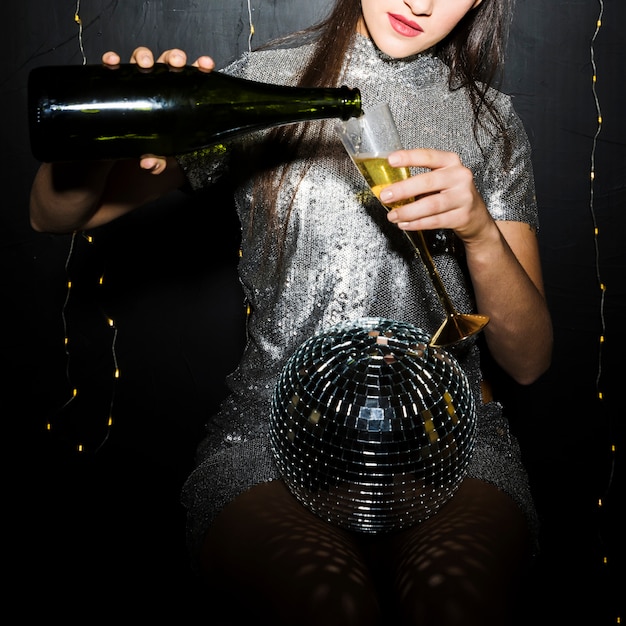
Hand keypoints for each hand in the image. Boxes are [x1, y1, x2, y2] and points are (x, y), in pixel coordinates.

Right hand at [101, 47, 215, 173]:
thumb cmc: (155, 142)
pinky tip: (112, 63)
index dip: (200, 66)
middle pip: (169, 61)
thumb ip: (159, 161)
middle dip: (173, 57)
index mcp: (179, 93)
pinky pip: (115, 66)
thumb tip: (148, 164)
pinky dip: (112, 61)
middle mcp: (161, 82)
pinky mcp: (121, 80)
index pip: (192, 75)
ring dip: (145, 56)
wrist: (130, 144)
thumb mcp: (161, 154)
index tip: (205, 65)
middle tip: (175, 63)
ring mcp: (141, 79)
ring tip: (146, 64)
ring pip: (143, 58)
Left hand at [379, 148, 496, 244]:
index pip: (428, 156)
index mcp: (451, 162)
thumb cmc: (452, 193)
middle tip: (385, 196)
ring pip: (431, 205)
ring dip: (408, 212)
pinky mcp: (461, 217)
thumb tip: (389, 187)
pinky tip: (405, 224)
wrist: (476, 216)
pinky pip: (435, 221)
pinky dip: (417, 224)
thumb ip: (420, 179)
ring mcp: (463, 197)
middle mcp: (459, 177)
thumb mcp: (441, 179)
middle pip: (428, 182)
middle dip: (403, 190)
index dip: (409, 157)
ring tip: (392, 216)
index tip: (390, 160)